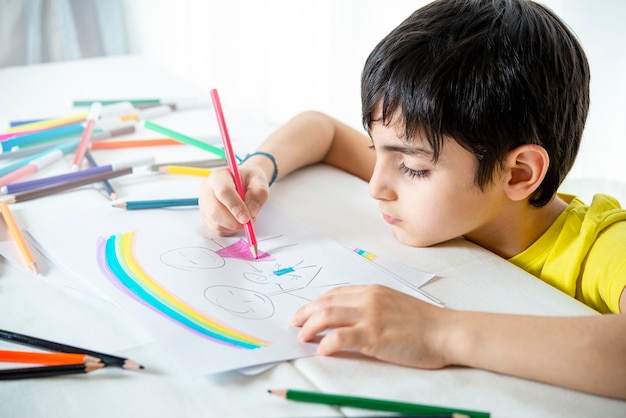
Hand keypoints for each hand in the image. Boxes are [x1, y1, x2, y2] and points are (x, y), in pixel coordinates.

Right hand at [198, 164, 269, 235]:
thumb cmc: (250, 181)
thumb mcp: (260, 182)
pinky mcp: (206, 217)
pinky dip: (230, 230)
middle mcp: (207, 189)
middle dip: (234, 222)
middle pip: (215, 211)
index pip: (223, 192)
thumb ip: (259, 194)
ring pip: (216, 223)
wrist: (243, 183)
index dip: (235, 207)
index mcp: (219, 177)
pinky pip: (217, 229)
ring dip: (234, 226)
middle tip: (248, 223)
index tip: (247, 218)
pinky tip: (237, 220)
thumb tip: (251, 212)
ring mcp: (204, 204)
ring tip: (245, 218)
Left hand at [291, 284, 452, 368]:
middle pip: (325, 302)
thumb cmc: (424, 323)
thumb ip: (372, 306)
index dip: (316, 302)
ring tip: (302, 337)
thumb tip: (349, 318)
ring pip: (326, 316)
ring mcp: (370, 316)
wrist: (446, 331)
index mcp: (373, 290)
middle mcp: (368, 299)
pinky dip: (325, 344)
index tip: (305, 312)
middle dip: (305, 313)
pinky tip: (322, 350)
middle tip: (295, 324)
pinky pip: (339, 338)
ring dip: (309, 327)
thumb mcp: (394, 304)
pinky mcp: (373, 335)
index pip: (335, 293)